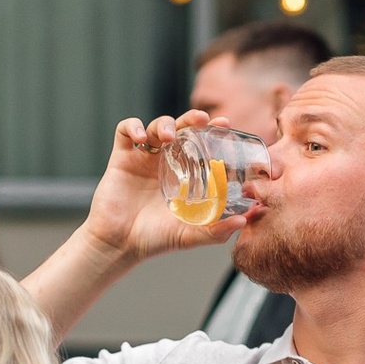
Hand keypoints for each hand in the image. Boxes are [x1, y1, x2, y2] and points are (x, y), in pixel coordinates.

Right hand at [80, 110, 255, 262]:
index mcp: (184, 175)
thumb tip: (245, 221)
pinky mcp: (121, 158)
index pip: (202, 145)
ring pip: (155, 126)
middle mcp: (165, 163)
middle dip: (191, 119)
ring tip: (168, 136)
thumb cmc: (154, 240)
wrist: (119, 245)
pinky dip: (132, 127)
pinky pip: (125, 131)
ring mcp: (143, 159)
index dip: (213, 132)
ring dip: (164, 123)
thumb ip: (216, 230)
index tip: (225, 124)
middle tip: (202, 119)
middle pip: (181, 129)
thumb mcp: (190, 236)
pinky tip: (140, 138)